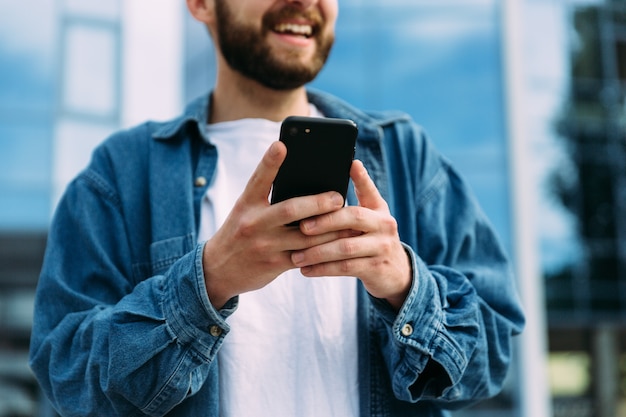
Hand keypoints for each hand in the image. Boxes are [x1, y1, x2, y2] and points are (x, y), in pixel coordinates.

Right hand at [202, 141, 346, 308]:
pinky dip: (324, 250)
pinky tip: (339, 243)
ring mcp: (265, 245)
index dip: (270, 161)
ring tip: (349, 221)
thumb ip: (267, 196)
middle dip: (316, 203)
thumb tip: (305, 180)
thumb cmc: (240, 232)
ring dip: (329, 228)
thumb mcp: (245, 210)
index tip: (281, 145)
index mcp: (246, 204)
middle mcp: (254, 223)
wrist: (218, 270)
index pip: (258, 179)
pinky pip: (305, 256)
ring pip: (304, 236)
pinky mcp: (274, 264)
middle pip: (290, 209)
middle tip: (338, 197)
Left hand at [291, 160, 411, 310]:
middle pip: (353, 218)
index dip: (361, 177)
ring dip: (318, 252)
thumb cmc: (372, 240)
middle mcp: (384, 225)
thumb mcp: (371, 219)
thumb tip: (341, 171)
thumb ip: (357, 200)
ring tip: (296, 256)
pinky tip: (306, 270)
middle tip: (302, 226)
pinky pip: (345, 268)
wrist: (396, 273)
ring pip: (346, 248)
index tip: (350, 164)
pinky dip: (323, 269)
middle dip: (325, 221)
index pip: (369, 190)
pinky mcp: (376, 268)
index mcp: (379, 209)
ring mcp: (382, 247)